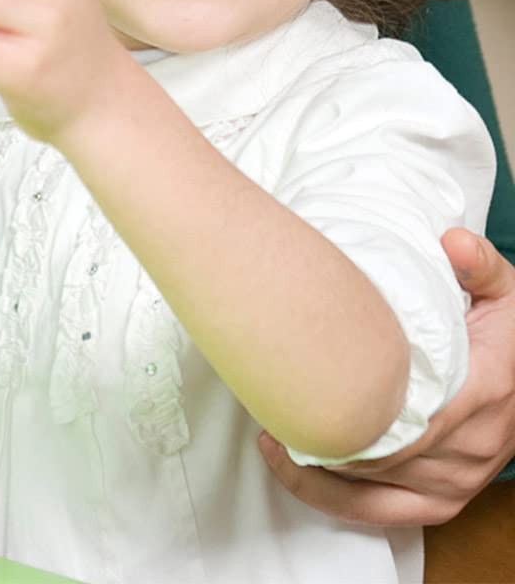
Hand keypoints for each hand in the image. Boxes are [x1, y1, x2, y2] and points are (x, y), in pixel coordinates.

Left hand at [258, 229, 514, 524]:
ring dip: (316, 458)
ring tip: (267, 421)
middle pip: (379, 451)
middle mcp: (467, 448)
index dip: (351, 406)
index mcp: (481, 394)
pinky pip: (380, 513)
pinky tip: (290, 463)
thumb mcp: (506, 293)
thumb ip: (479, 265)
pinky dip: (329, 496)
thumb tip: (452, 243)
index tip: (302, 383)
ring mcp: (454, 482)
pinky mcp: (441, 501)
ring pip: (371, 484)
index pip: (409, 416)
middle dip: (320, 426)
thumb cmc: (510, 336)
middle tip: (266, 392)